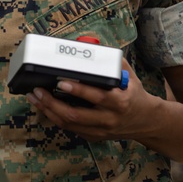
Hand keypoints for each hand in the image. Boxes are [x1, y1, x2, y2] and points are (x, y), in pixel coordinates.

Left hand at [25, 61, 158, 141]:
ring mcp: (100, 130)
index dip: (78, 90)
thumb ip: (111, 61)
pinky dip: (55, 117)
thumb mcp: (129, 76)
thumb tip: (91, 44)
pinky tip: (44, 106)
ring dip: (48, 111)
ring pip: (69, 124)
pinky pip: (70, 129)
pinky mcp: (94, 136)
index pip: (96, 97)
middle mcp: (109, 118)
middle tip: (38, 90)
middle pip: (76, 115)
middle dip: (52, 103)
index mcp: (119, 101)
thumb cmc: (134, 94)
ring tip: (34, 97)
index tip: (61, 81)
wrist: (148, 121)